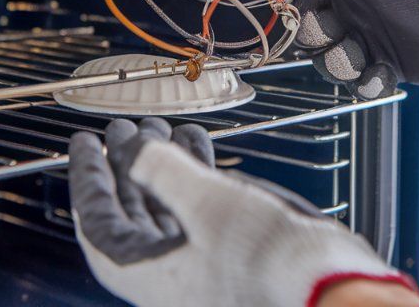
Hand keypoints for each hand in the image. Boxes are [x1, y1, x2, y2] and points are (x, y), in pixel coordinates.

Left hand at [68, 118, 413, 306]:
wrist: (333, 289)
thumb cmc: (273, 263)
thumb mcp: (209, 205)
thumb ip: (163, 171)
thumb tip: (130, 150)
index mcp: (150, 276)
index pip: (98, 225)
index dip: (87, 181)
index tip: (84, 144)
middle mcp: (169, 276)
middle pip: (130, 217)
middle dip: (125, 167)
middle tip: (121, 130)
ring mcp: (200, 268)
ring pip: (165, 212)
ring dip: (160, 167)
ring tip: (160, 128)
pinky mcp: (231, 256)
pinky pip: (198, 213)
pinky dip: (193, 176)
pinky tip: (196, 145)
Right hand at [273, 0, 418, 98]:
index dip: (300, 5)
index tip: (305, 10)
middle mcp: (358, 4)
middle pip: (312, 31)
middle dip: (319, 37)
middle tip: (339, 32)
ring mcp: (372, 35)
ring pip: (332, 61)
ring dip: (341, 62)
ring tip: (363, 57)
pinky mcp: (389, 64)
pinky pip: (362, 83)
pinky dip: (370, 81)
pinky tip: (386, 72)